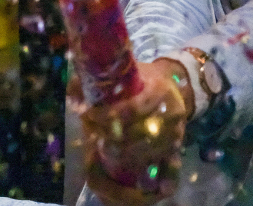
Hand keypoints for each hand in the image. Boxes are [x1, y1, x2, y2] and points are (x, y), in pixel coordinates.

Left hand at [81, 58, 189, 204]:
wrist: (172, 86)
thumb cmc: (140, 78)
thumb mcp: (121, 73)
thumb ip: (95, 83)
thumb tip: (75, 103)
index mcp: (159, 90)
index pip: (132, 107)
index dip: (108, 114)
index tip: (89, 115)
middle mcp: (171, 112)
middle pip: (141, 133)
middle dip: (114, 137)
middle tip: (96, 137)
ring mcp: (177, 132)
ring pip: (151, 151)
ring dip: (125, 155)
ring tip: (105, 151)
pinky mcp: (177, 146)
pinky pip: (170, 165)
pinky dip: (159, 174)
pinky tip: (149, 179)